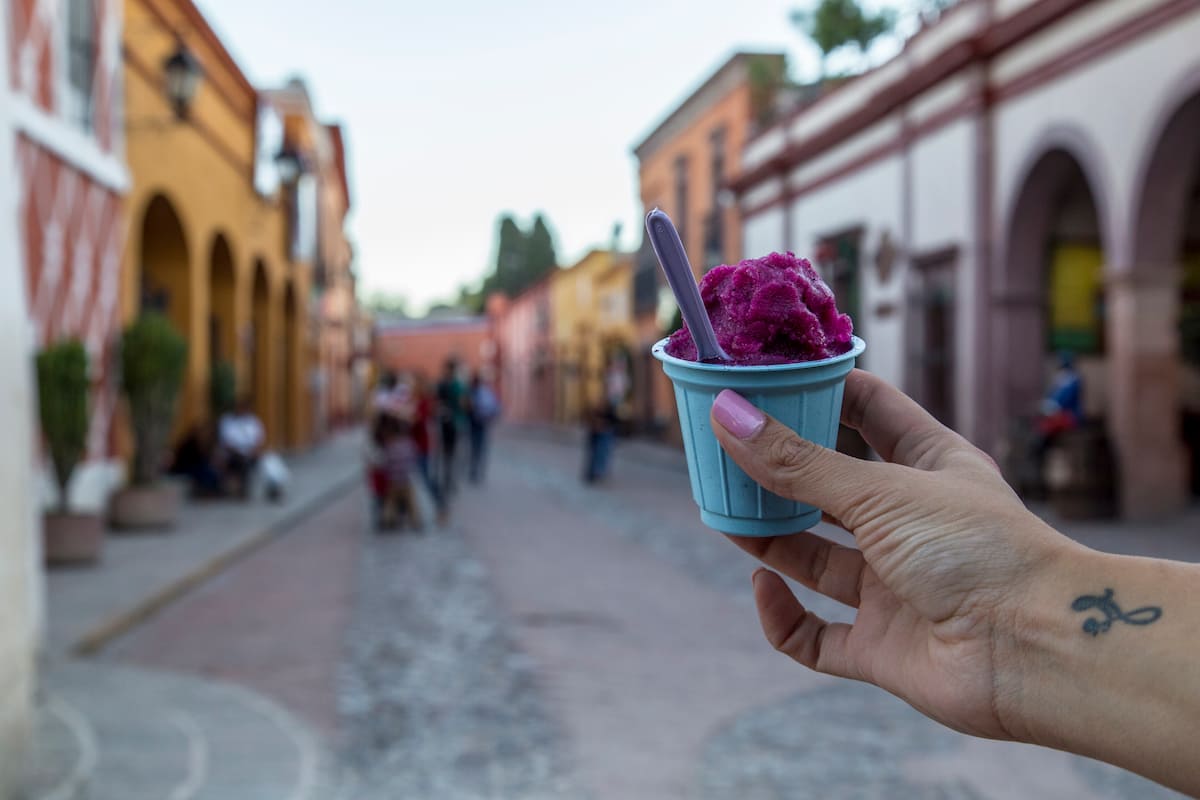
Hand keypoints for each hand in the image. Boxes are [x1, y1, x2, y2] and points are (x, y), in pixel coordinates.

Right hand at [710, 369, 1078, 740]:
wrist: (1040, 653)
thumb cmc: (979, 550)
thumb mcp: (881, 491)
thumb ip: (799, 461)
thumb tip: (727, 413)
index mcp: (930, 467)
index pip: (869, 411)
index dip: (820, 390)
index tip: (763, 375)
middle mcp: (910, 524)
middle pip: (830, 486)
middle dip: (779, 470)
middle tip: (724, 448)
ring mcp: (895, 588)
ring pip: (815, 558)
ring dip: (769, 539)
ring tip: (722, 512)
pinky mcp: (883, 648)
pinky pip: (817, 636)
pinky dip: (785, 617)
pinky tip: (764, 588)